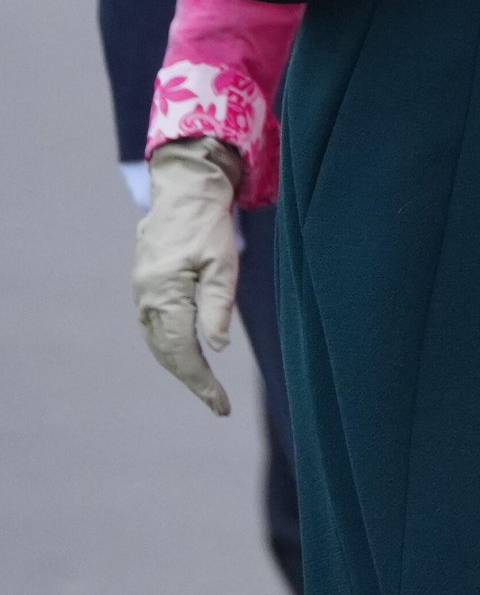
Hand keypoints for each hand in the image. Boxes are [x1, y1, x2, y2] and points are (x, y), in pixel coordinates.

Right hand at [133, 138, 243, 415]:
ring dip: (180, 365)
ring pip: (158, 342)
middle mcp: (146, 297)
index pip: (182, 352)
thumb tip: (217, 349)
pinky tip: (189, 354)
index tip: (222, 405)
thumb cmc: (209, 223)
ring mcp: (142, 291)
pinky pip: (155, 327)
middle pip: (166, 353)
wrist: (186, 189)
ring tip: (207, 385)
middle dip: (192, 380)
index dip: (202, 382)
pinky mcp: (144, 285)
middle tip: (219, 403)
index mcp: (165, 293)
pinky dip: (171, 346)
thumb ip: (218, 305)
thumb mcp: (223, 262)